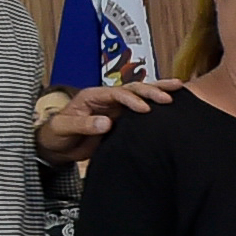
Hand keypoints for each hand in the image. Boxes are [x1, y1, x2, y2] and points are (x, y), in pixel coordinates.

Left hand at [36, 79, 178, 162]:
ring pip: (140, 95)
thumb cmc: (57, 134)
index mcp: (92, 96)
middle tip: (168, 96)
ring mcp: (115, 108)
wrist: (56, 147)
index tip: (145, 109)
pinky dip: (156, 105)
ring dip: (158, 91)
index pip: (117, 93)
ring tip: (179, 88)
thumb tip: (107, 122)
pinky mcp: (121, 119)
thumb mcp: (65, 128)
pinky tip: (172, 103)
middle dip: (151, 91)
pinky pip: (141, 110)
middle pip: (133, 89)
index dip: (131, 100)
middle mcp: (106, 99)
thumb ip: (84, 124)